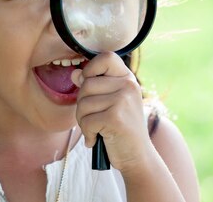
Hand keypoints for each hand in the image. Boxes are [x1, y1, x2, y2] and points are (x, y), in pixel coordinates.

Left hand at [72, 52, 152, 172]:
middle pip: (86, 84)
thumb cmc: (121, 128)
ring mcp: (123, 100)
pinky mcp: (116, 117)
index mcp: (127, 78)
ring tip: (97, 129)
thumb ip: (93, 87)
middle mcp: (128, 85)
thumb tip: (75, 74)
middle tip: (94, 118)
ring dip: (84, 121)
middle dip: (82, 104)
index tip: (91, 85)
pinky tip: (97, 139)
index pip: (106, 57)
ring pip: (83, 103)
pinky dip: (88, 134)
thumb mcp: (110, 103)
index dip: (91, 68)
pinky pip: (86, 120)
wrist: (137, 155)